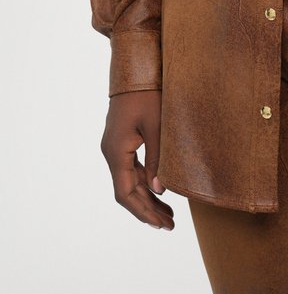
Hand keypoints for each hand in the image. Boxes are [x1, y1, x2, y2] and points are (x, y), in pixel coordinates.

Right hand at [100, 89, 174, 230]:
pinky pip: (132, 169)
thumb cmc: (147, 92)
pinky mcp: (123, 140)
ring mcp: (116, 146)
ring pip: (129, 181)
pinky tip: (159, 190)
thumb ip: (158, 159)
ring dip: (147, 198)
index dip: (143, 211)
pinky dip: (145, 182)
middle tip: (170, 226)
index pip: (125, 193)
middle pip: (127, 190)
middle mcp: (111, 152)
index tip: (161, 225)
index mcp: (116, 151)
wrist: (135, 67)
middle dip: (147, 209)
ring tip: (168, 215)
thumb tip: (160, 191)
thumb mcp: (157, 126)